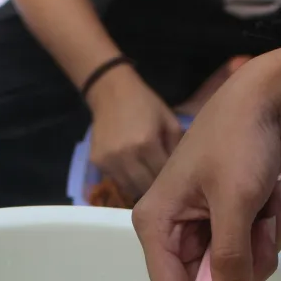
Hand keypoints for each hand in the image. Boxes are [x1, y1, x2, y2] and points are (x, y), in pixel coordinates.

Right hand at [87, 69, 183, 199]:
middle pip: (146, 186)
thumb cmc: (145, 104)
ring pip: (130, 189)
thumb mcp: (169, 120)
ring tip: (147, 176)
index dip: (171, 178)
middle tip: (163, 182)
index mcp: (146, 143)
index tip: (176, 178)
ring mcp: (109, 161)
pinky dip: (127, 179)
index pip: (162, 175)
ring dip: (141, 186)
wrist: (111, 92)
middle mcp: (126, 156)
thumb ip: (176, 147)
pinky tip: (132, 168)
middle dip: (156, 186)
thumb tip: (182, 172)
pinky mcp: (97, 163)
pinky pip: (117, 181)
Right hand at [132, 57, 280, 280]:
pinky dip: (269, 225)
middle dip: (246, 259)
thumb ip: (230, 259)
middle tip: (261, 228)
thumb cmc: (240, 140)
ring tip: (266, 201)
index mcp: (156, 224)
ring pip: (238, 267)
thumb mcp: (234, 202)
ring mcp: (203, 225)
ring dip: (263, 239)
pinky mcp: (229, 219)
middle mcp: (173, 229)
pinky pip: (253, 247)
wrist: (272, 98)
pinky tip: (271, 194)